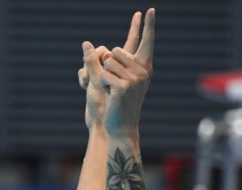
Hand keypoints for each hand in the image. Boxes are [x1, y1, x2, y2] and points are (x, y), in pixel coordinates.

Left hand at [84, 9, 154, 137]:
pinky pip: (103, 75)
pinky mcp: (124, 86)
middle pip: (115, 51)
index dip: (146, 25)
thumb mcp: (112, 80)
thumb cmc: (117, 103)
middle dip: (106, 65)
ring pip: (107, 63)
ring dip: (102, 77)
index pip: (145, 42)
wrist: (122, 126)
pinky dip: (101, 85)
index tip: (148, 10)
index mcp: (143, 67)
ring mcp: (135, 78)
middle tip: (113, 85)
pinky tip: (110, 96)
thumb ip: (105, 63)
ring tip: (112, 91)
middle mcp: (142, 70)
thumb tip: (93, 46)